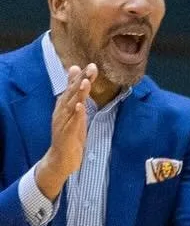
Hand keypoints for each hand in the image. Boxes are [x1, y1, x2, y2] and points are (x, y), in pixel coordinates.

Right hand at [35, 63, 95, 199]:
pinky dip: (75, 114)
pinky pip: (71, 123)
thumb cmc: (70, 135)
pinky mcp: (66, 135)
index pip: (73, 88)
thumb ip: (77, 96)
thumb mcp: (75, 113)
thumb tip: (79, 76)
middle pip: (72, 93)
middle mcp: (62, 112)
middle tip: (91, 68)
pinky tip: (80, 106)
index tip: (92, 66)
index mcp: (64, 106)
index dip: (82, 77)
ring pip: (71, 105)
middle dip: (81, 80)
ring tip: (85, 82)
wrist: (61, 159)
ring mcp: (63, 123)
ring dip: (78, 93)